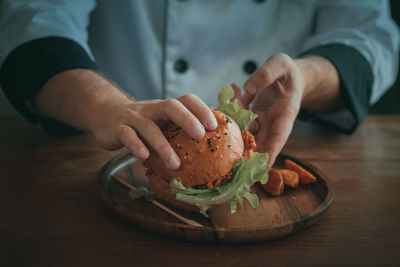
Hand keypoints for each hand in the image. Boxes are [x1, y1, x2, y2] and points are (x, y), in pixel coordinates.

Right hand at [34, 69, 216, 169]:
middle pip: (171, 106)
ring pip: (149, 127)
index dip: (201, 109)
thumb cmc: (142, 122)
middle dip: (188, 119)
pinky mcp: (117, 129)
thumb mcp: (160, 120)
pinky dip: (136, 146)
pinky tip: (145, 157)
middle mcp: (151, 109)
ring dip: (163, 145)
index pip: (186, 99)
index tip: (214, 125)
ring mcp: (133, 118)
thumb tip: (209, 147)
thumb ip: (177, 129)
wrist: (105, 113)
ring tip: (175, 164)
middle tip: (201, 136)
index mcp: (165, 107)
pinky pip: (128, 136)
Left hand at [233, 53, 340, 165]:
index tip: (265, 164)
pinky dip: (231, 107)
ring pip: (244, 129)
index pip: (280, 135)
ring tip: (228, 102)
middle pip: (259, 141)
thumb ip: (267, 73)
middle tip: (230, 154)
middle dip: (246, 149)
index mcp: (286, 113)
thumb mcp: (281, 64)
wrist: (286, 75)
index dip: (273, 150)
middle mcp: (272, 121)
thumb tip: (247, 87)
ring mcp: (260, 120)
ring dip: (233, 124)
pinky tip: (231, 88)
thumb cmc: (287, 71)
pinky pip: (238, 117)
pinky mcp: (250, 116)